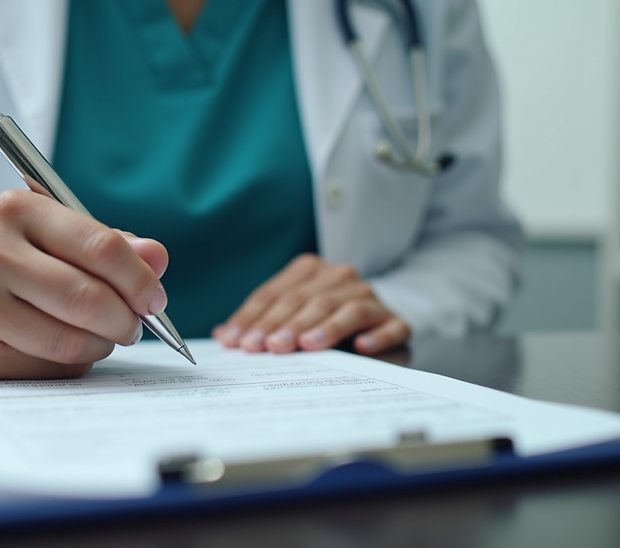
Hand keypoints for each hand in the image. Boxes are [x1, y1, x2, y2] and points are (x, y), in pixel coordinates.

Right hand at [0, 189, 168, 378]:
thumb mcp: (58, 238)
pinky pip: (45, 366)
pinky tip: (62, 347)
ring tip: (101, 336)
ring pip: (69, 339)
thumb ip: (112, 246)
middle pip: (87, 298)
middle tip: (134, 326)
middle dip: (126, 319)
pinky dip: (70, 362)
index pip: (100, 247)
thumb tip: (156, 258)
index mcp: (16, 209)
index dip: (140, 280)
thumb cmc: (15, 262)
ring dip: (101, 344)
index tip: (155, 300)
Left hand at [212, 254, 409, 355]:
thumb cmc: (320, 323)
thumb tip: (223, 337)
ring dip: (324, 328)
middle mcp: (341, 277)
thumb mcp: (289, 317)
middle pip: (307, 301)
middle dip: (283, 325)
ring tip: (305, 345)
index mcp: (311, 270)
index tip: (236, 342)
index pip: (276, 294)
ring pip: (346, 309)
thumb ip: (260, 322)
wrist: (374, 325)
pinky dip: (377, 337)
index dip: (253, 318)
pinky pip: (391, 327)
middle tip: (267, 347)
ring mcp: (371, 298)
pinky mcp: (395, 322)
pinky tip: (361, 348)